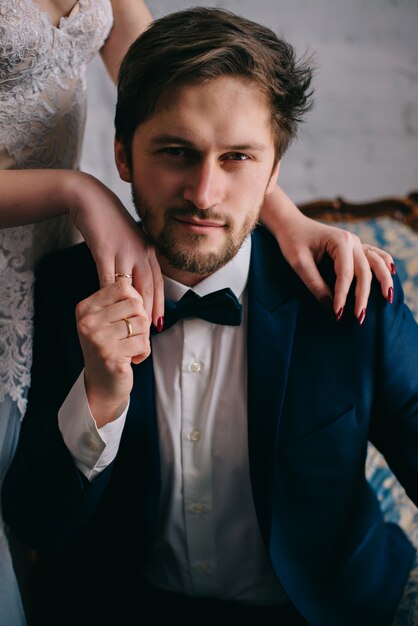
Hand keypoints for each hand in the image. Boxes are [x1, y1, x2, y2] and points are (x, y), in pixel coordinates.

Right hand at [69, 172, 163, 329]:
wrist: (91, 200)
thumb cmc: (110, 223)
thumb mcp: (130, 241)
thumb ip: (136, 260)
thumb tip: (137, 283)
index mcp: (148, 251)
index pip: (158, 283)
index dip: (159, 305)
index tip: (159, 323)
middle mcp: (141, 253)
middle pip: (148, 288)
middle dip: (148, 313)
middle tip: (147, 334)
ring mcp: (124, 252)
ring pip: (131, 287)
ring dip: (131, 309)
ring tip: (129, 328)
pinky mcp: (106, 251)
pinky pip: (108, 278)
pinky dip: (109, 296)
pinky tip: (107, 310)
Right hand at [76, 276, 149, 425]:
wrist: (102, 383)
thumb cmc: (109, 347)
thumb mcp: (105, 320)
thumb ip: (119, 302)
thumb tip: (140, 287)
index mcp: (85, 308)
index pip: (122, 287)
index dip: (135, 300)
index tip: (131, 315)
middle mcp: (87, 322)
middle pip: (135, 304)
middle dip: (141, 321)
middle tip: (132, 334)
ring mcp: (98, 340)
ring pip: (141, 323)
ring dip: (143, 337)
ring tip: (130, 347)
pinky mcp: (111, 356)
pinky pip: (143, 343)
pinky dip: (144, 351)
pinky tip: (132, 359)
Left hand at [278, 218, 394, 320]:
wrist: (291, 225)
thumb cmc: (292, 241)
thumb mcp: (298, 263)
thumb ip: (314, 283)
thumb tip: (330, 305)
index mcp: (339, 241)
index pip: (345, 274)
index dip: (342, 295)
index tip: (337, 313)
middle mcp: (352, 241)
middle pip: (364, 271)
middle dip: (362, 296)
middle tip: (360, 317)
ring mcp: (356, 243)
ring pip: (375, 263)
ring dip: (383, 281)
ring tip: (388, 298)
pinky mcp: (355, 247)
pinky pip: (375, 255)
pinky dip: (385, 264)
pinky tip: (392, 274)